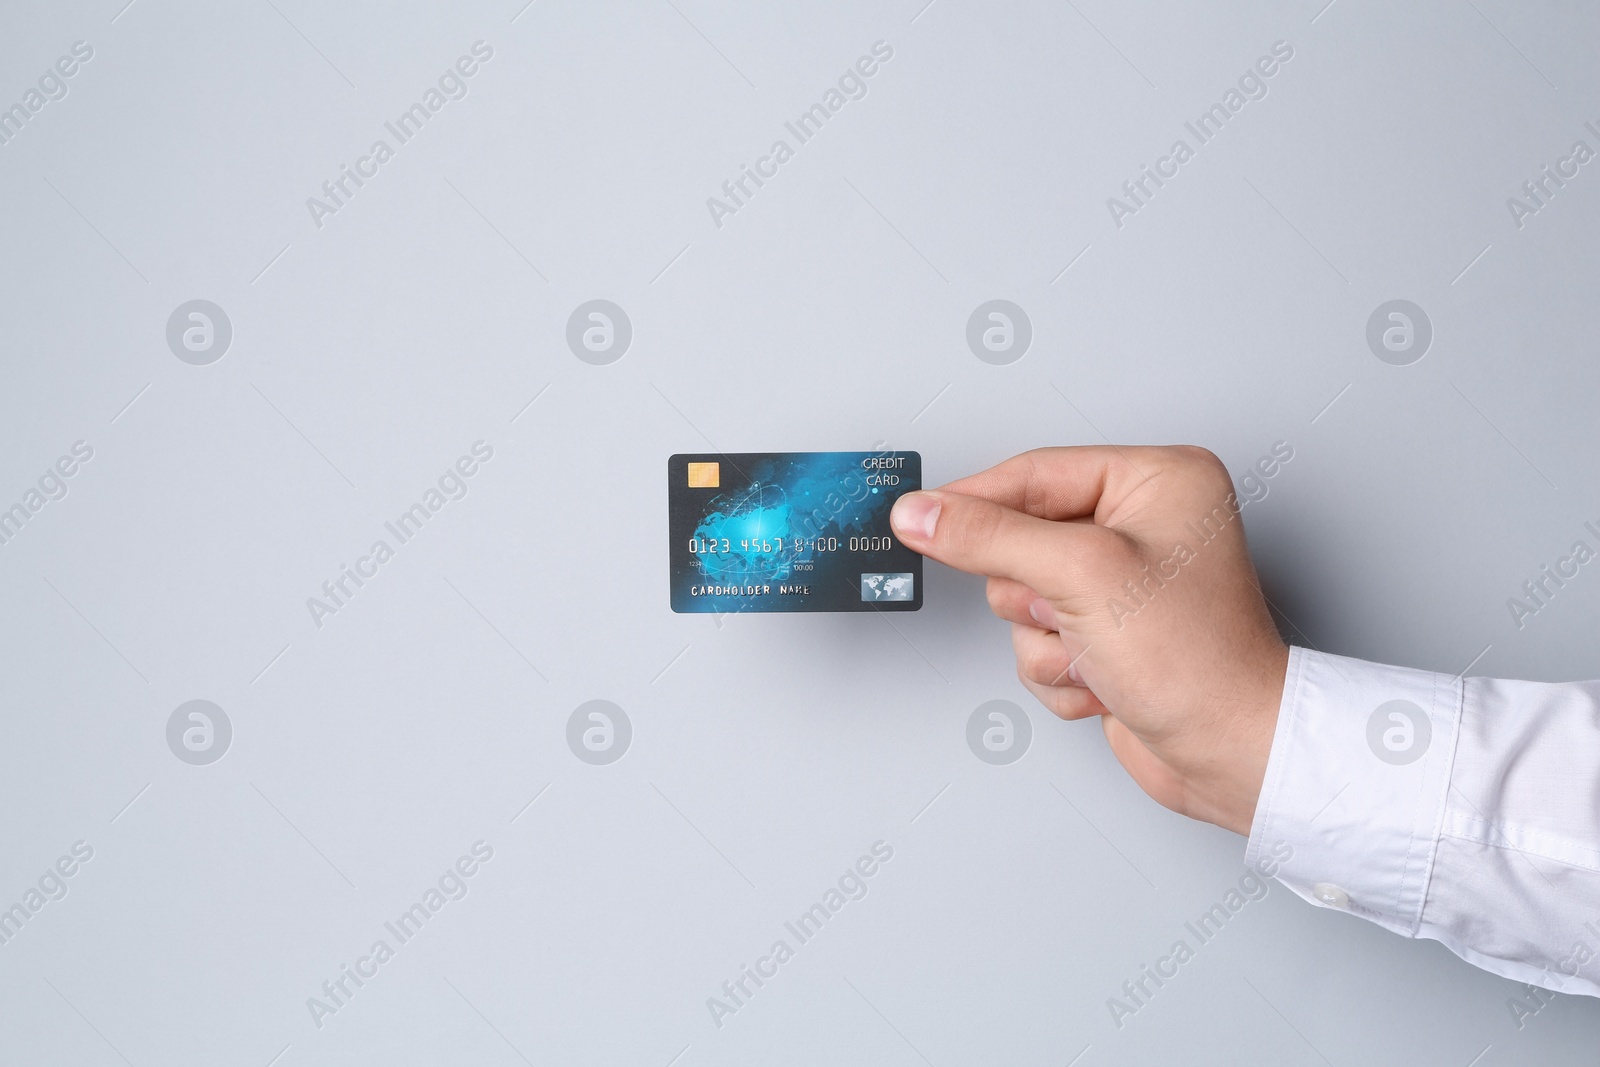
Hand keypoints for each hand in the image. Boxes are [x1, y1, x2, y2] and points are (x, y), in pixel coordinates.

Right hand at [890, 446, 1287, 835]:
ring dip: (1046, 642)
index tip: (916, 519)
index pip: (1034, 474)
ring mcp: (1123, 584)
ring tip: (1097, 654)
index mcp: (1157, 480)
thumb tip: (923, 513)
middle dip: (1035, 595)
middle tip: (1072, 613)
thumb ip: (989, 537)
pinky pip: (1037, 642)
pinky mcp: (1108, 635)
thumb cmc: (1199, 662)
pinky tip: (1103, 681)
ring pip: (1021, 600)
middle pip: (1020, 540)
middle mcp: (1143, 524)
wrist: (1232, 757)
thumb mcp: (1080, 578)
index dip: (973, 502)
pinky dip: (1059, 671)